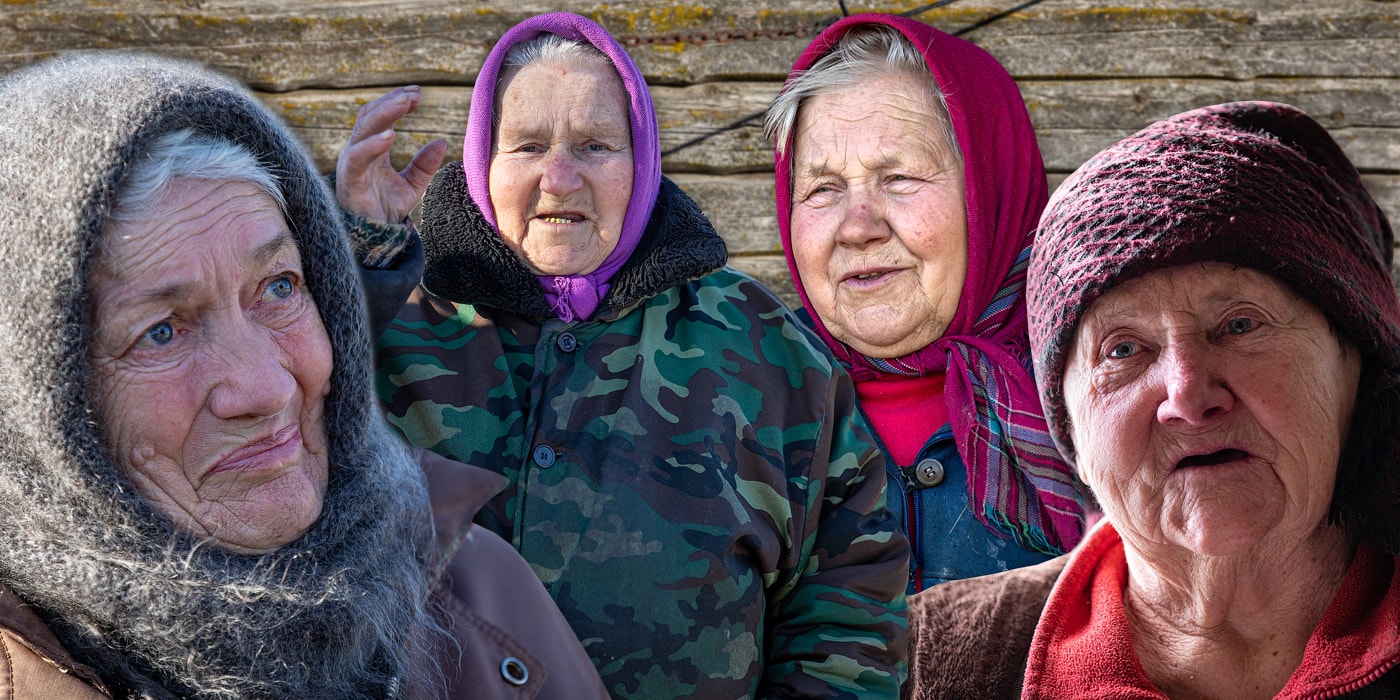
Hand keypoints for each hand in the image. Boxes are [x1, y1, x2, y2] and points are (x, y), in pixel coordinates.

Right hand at [335, 85, 448, 222]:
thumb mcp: (412, 185)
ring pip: (363, 129)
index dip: (396, 102)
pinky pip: (358, 157)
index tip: (417, 94)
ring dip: (384, 113)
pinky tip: (390, 135)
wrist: (373, 238)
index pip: (379, 116)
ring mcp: (352, 163)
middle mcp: (358, 151)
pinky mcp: (350, 179)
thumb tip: (442, 142)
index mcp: (371, 149)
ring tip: (405, 103)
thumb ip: (425, 164)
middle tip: (414, 94)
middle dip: (391, 101)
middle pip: (370, 116)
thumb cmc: (385, 209)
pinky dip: (373, 145)